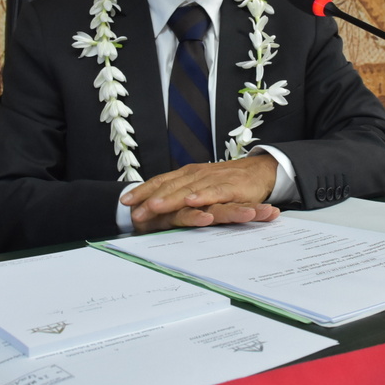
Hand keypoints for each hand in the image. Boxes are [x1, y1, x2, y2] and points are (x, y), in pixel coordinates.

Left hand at [121, 155, 279, 233]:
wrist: (259, 172)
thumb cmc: (227, 182)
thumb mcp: (201, 186)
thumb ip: (182, 193)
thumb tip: (154, 204)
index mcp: (188, 174)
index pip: (161, 181)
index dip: (143, 190)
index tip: (125, 201)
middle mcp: (197, 174)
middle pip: (170, 186)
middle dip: (151, 198)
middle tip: (135, 211)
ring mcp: (213, 180)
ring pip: (188, 189)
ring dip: (170, 198)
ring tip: (154, 207)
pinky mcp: (230, 187)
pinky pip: (214, 192)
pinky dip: (202, 196)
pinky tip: (191, 202)